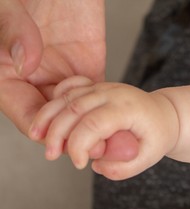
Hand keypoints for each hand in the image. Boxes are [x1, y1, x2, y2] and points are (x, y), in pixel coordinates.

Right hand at [0, 0, 137, 162]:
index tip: (66, 145)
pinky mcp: (86, 69)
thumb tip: (26, 64)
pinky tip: (116, 120)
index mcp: (7, 75)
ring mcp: (61, 76)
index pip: (25, 113)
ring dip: (92, 129)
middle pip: (54, 121)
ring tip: (111, 142)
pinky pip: (95, 96)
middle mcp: (35, 81)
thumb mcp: (10, 8)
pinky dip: (104, 109)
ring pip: (76, 114)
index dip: (45, 132)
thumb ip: (14, 34)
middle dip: (75, 138)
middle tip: (97, 149)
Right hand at [30, 79, 178, 179]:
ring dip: (48, 117)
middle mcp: (112, 93)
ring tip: (38, 138)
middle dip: (57, 133)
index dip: (80, 145)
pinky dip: (55, 100)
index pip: (95, 123)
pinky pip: (70, 89)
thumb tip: (95, 166)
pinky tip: (46, 117)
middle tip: (51, 156)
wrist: (163, 114)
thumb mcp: (150, 157)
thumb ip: (123, 168)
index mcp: (128, 108)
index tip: (80, 164)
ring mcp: (102, 87)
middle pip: (75, 108)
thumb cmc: (158, 135)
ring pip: (67, 97)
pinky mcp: (95, 88)